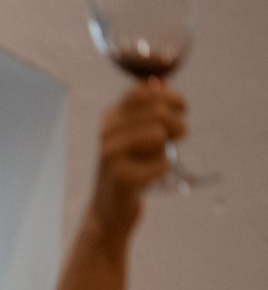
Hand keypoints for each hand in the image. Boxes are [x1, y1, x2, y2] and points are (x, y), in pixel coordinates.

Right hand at [91, 79, 186, 238]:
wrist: (111, 206)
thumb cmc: (131, 166)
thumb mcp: (138, 132)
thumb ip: (150, 107)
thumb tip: (162, 83)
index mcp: (111, 116)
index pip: (144, 91)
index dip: (170, 96)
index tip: (182, 108)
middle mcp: (106, 132)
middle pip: (157, 111)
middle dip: (178, 123)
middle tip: (180, 136)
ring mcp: (110, 154)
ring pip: (158, 134)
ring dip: (169, 146)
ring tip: (163, 156)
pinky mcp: (121, 175)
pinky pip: (161, 162)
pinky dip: (163, 169)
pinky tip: (150, 177)